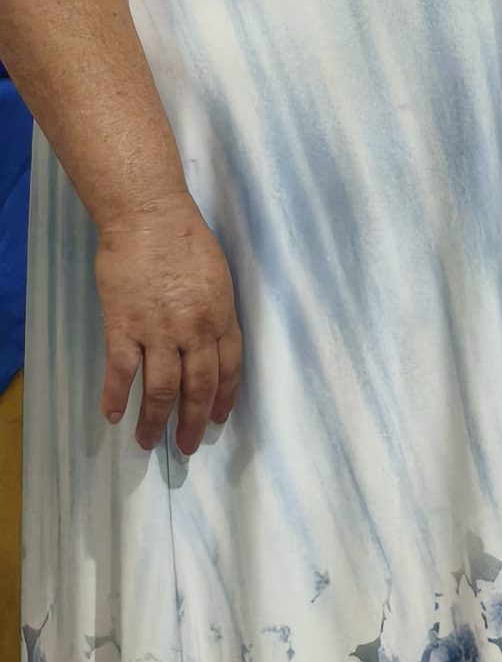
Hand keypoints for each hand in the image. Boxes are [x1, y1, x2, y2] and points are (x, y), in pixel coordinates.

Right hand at [94, 196, 241, 454]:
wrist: (148, 215)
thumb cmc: (185, 237)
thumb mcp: (217, 276)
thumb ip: (214, 311)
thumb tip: (207, 340)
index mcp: (220, 316)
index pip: (228, 369)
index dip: (223, 398)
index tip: (217, 420)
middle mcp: (194, 330)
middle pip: (198, 388)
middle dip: (192, 421)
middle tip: (187, 445)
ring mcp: (158, 330)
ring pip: (161, 389)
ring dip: (155, 420)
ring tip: (148, 441)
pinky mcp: (124, 325)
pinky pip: (121, 371)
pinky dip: (116, 396)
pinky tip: (112, 415)